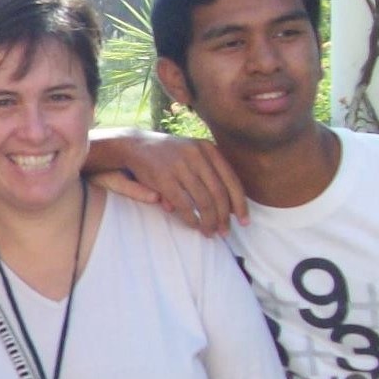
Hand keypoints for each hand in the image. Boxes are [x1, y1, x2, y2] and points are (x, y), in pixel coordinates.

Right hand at [88, 131, 247, 235]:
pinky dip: (191, 218)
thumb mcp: (193, 153)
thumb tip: (232, 206)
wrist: (134, 145)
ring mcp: (180, 166)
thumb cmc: (168, 154)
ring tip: (210, 232)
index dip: (240, 204)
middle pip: (219, 193)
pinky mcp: (164, 178)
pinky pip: (183, 204)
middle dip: (225, 217)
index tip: (244, 221)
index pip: (232, 180)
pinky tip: (194, 226)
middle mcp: (197, 156)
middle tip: (226, 233)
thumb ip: (212, 174)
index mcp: (209, 149)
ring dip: (209, 221)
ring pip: (204, 201)